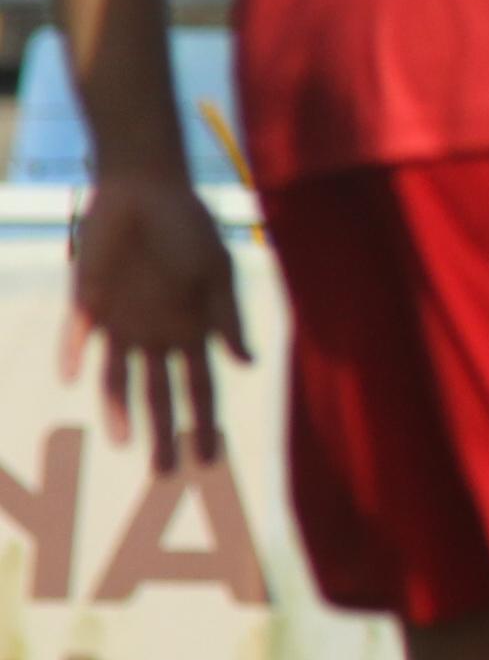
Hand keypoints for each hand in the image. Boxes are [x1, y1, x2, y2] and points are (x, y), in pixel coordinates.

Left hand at [64, 172, 246, 472]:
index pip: (200, 390)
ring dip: (120, 411)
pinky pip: (78, 336)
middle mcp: (155, 335)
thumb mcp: (218, 271)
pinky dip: (74, 355)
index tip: (209, 461)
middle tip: (167, 474)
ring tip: (121, 441)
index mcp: (191, 331)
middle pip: (159, 398)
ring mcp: (120, 322)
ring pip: (117, 380)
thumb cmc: (190, 224)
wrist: (143, 185)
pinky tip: (72, 377)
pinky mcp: (87, 302)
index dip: (204, 425)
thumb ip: (227, 317)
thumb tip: (246, 363)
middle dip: (165, 436)